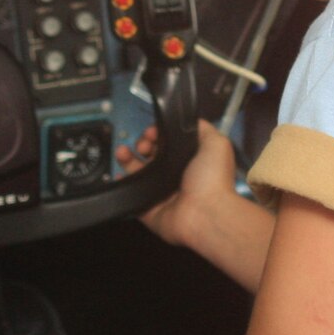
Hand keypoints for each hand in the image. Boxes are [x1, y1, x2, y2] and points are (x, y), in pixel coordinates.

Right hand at [114, 119, 237, 249]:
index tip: (153, 131)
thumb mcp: (216, 144)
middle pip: (151, 154)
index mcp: (188, 161)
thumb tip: (189, 121)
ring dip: (127, 158)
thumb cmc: (212, 178)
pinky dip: (122, 182)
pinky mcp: (146, 207)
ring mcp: (159, 192)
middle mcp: (174, 175)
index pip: (168, 143)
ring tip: (123, 151)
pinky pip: (130, 193)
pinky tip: (118, 171)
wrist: (205, 213)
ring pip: (137, 172)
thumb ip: (203, 129)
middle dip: (142, 144)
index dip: (158, 134)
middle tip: (143, 145)